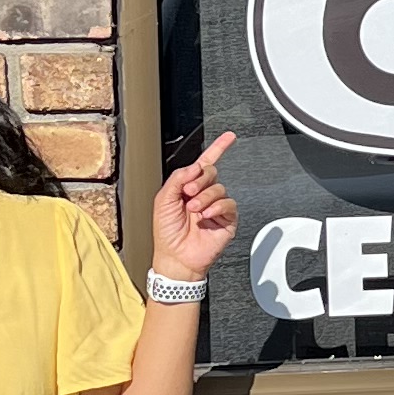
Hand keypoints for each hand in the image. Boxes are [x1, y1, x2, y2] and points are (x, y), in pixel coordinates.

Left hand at [151, 131, 237, 284]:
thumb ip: (178, 178)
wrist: (176, 257)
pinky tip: (205, 216)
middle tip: (188, 193)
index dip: (218, 148)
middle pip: (211, 172)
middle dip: (199, 180)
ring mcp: (216, 207)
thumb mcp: (163, 200)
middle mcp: (204, 195)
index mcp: (188, 188)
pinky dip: (216, 207)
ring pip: (219, 188)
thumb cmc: (167, 233)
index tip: (229, 137)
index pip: (205, 163)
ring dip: (204, 197)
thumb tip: (196, 166)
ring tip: (194, 210)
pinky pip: (228, 204)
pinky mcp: (226, 219)